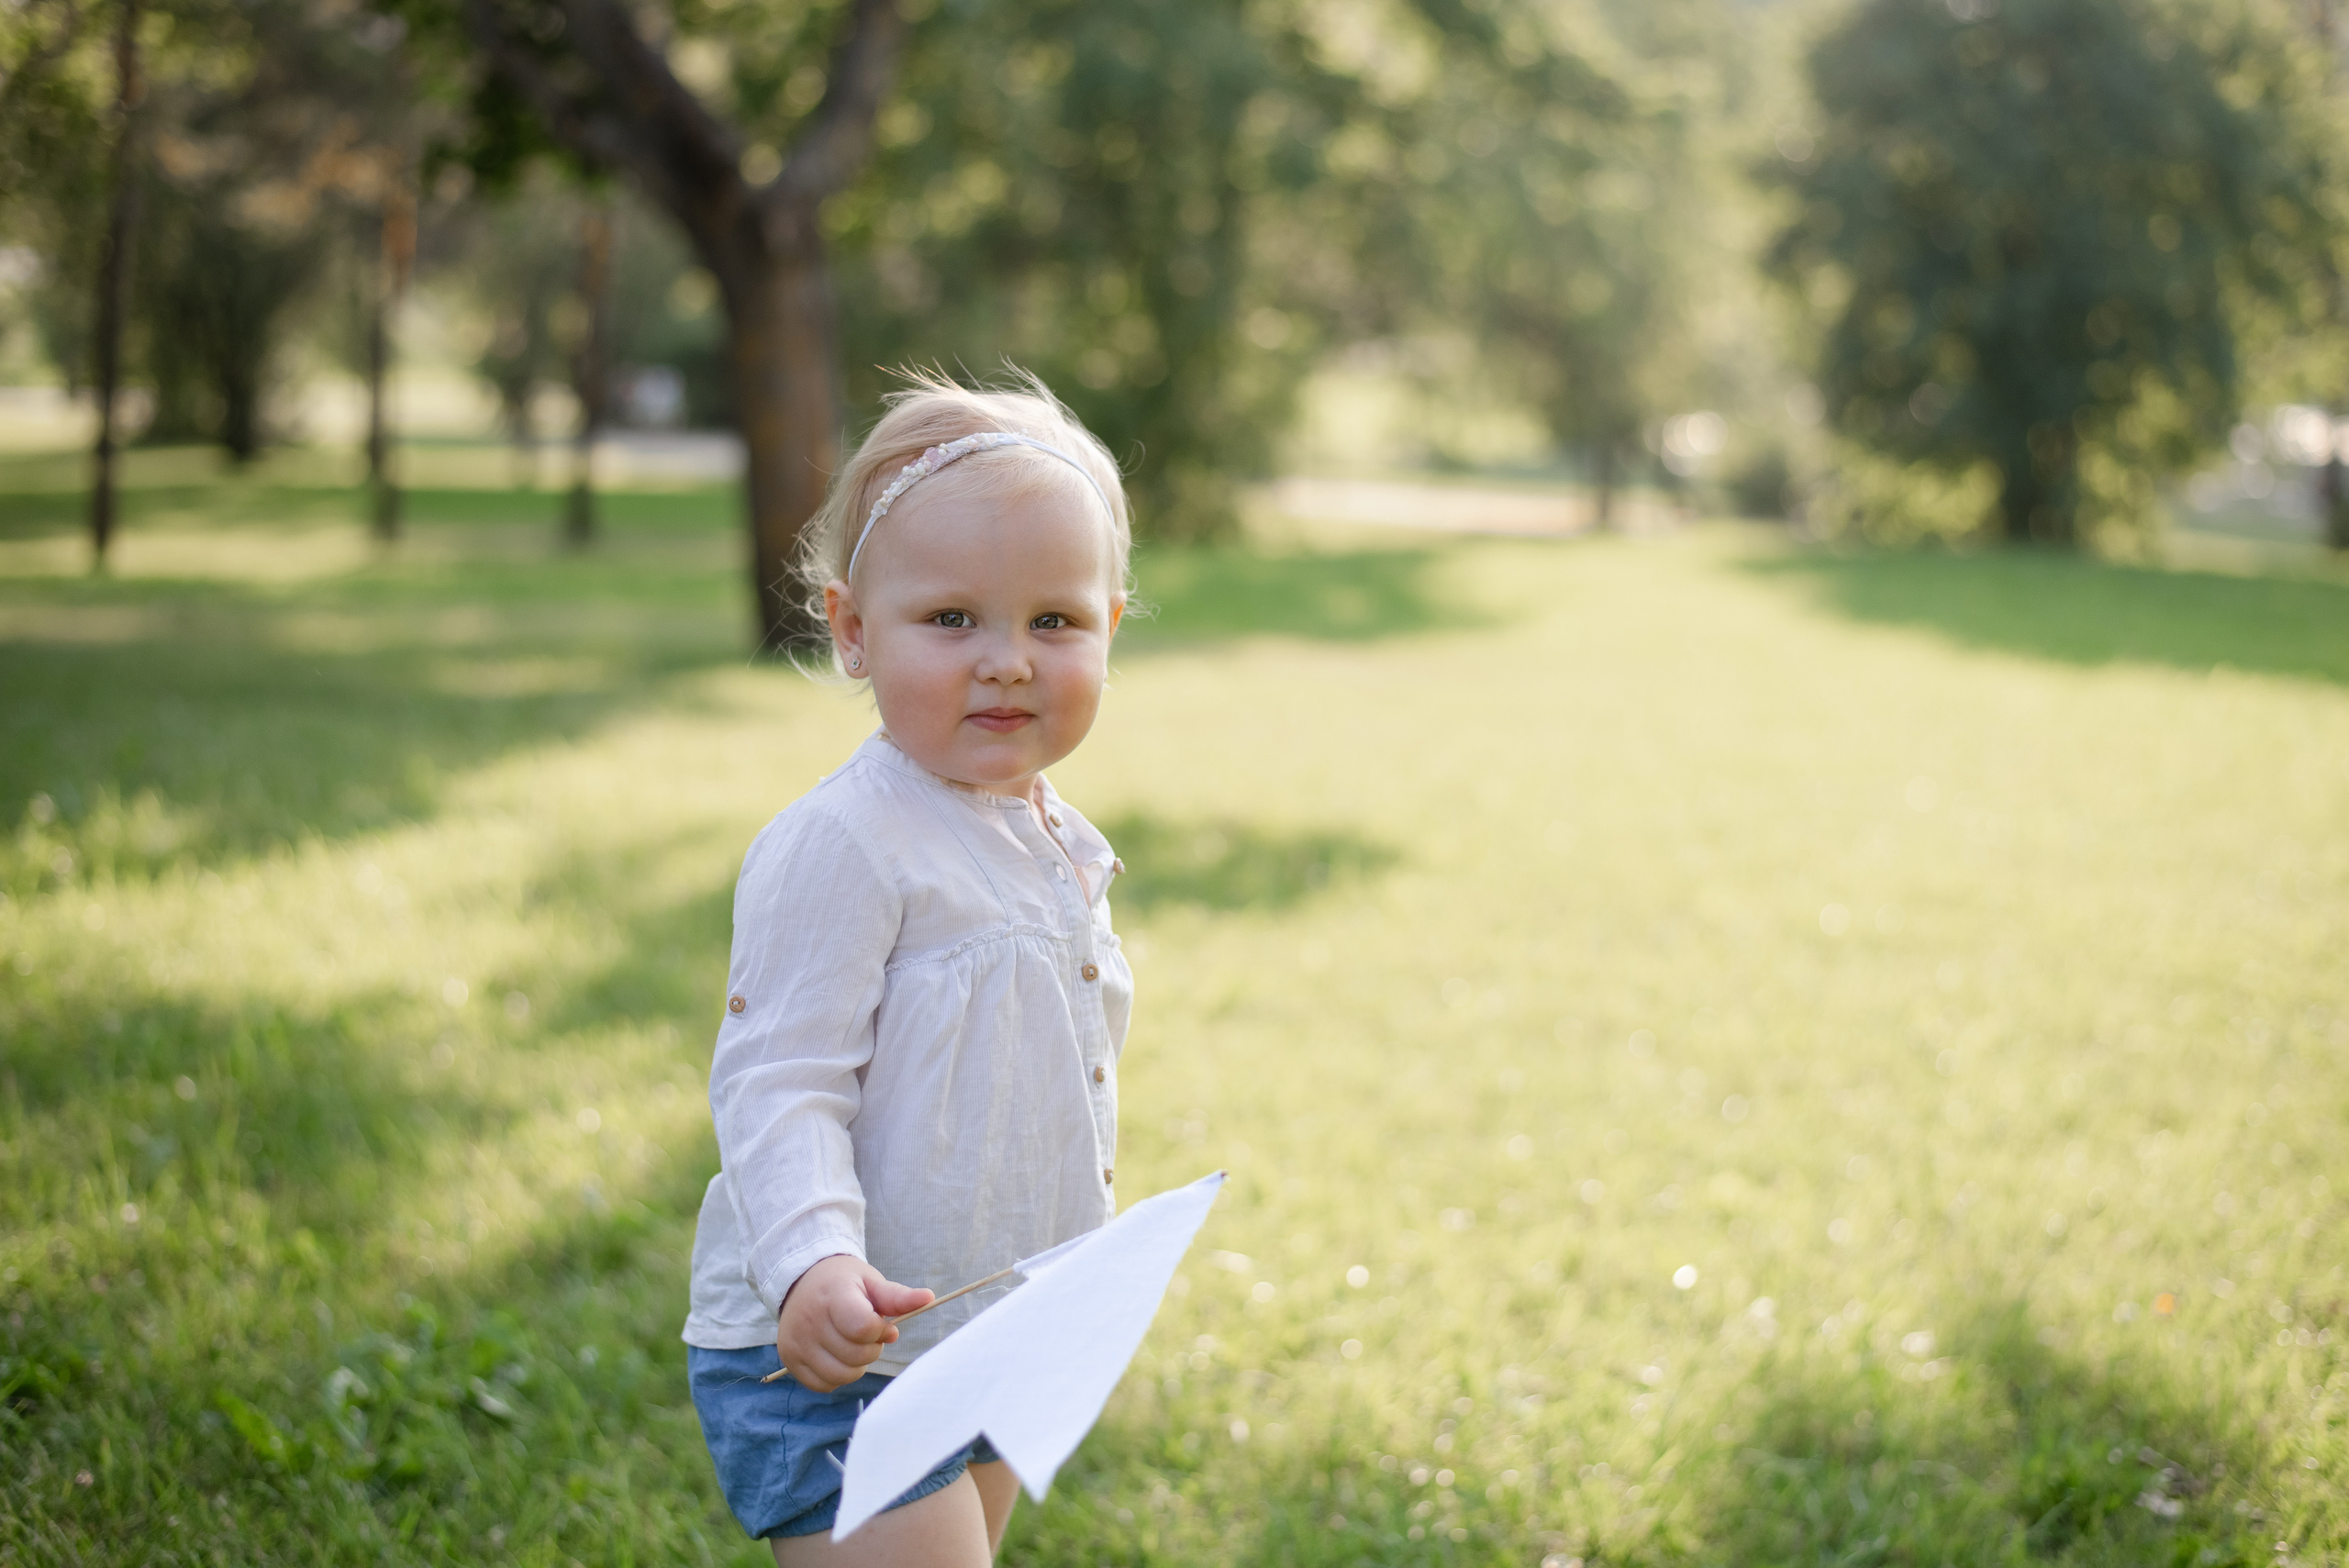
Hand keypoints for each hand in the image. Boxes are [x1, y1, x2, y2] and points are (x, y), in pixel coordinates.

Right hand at [776, 1254, 933, 1392]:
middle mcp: (809, 1321)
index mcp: (833, 1296)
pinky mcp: (789, 1360)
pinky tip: (836, 1355)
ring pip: (841, 1375)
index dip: (879, 1330)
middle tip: (866, 1334)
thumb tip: (929, 1298)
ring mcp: (796, 1342)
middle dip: (871, 1348)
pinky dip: (836, 1376)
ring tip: (853, 1345)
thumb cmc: (844, 1283)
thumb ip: (897, 1296)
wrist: (802, 1281)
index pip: (863, 1328)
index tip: (879, 1321)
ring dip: (856, 1365)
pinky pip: (823, 1384)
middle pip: (855, 1356)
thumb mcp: (871, 1282)